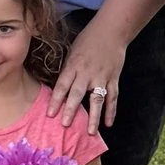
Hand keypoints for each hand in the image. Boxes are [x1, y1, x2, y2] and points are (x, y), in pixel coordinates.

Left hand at [49, 9, 128, 127]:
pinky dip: (111, 111)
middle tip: (65, 124)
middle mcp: (87, 73)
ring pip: (98, 99)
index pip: (63, 85)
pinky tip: (108, 124)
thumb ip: (67, 71)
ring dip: (94, 116)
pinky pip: (112, 97)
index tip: (50, 114)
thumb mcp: (72, 52)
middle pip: (78, 94)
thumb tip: (60, 89)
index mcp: (74, 65)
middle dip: (71, 109)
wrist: (111, 32)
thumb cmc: (88, 41)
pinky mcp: (113, 79)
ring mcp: (102, 77)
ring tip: (91, 132)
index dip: (56, 100)